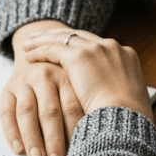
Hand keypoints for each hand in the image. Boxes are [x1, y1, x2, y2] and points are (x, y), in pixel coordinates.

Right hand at [0, 21, 86, 155]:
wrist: (38, 54)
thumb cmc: (66, 80)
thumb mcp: (79, 84)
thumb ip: (87, 104)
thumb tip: (99, 140)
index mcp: (67, 75)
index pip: (72, 108)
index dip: (75, 133)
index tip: (79, 155)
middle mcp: (44, 75)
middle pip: (50, 111)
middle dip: (54, 140)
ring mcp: (24, 81)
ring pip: (27, 112)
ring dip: (32, 138)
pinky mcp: (7, 89)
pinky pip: (6, 112)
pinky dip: (12, 132)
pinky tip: (19, 149)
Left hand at [21, 28, 152, 120]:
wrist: (125, 118)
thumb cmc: (128, 119)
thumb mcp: (127, 100)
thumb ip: (116, 91)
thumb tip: (110, 99)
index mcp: (126, 56)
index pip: (97, 45)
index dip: (79, 46)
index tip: (67, 48)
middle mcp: (111, 47)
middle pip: (79, 36)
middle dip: (59, 36)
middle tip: (42, 38)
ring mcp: (95, 49)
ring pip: (62, 38)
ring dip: (43, 40)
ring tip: (28, 45)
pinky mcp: (79, 56)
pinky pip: (52, 49)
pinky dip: (39, 51)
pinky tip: (28, 57)